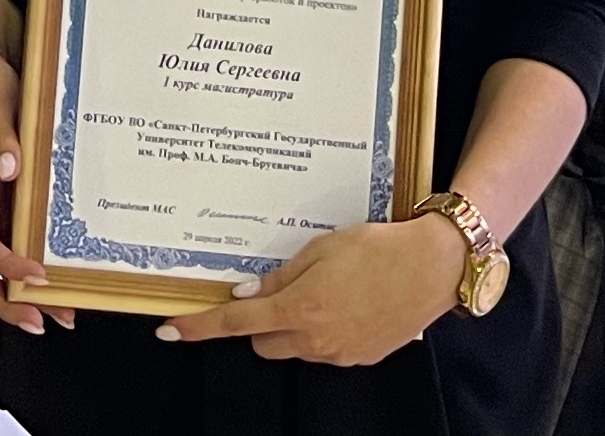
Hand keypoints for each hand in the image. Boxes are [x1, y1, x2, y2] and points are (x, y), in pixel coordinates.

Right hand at [0, 0, 46, 334]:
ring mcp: (1, 197)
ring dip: (26, 289)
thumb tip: (8, 169)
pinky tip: (68, 263)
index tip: (37, 278)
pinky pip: (23, 234)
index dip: (6, 268)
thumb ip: (1, 134)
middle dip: (12, 301)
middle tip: (49, 319)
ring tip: (63, 309)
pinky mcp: (17, 189)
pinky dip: (39, 258)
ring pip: (5, 258)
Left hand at [156, 216, 465, 367]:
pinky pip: (326, 348)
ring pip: (296, 346)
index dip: (199, 327)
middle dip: (260, 320)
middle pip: (264, 342)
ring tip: (323, 286)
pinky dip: (323, 329)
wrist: (434, 267)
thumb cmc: (378, 247)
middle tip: (276, 287)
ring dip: (294, 324)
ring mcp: (340, 353)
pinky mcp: (362, 357)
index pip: (236, 324)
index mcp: (300, 309)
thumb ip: (281, 275)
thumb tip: (247, 294)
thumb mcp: (322, 248)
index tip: (170, 330)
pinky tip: (345, 300)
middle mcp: (316, 339)